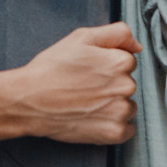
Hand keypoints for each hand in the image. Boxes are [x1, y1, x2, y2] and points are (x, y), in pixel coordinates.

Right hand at [6, 22, 142, 144]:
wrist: (29, 100)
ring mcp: (120, 112)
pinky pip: (127, 129)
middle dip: (110, 85)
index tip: (90, 71)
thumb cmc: (51, 68)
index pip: (127, 62)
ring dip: (113, 106)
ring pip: (127, 106)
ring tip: (86, 103)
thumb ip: (116, 33)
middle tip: (84, 87)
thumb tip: (137, 46)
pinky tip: (93, 118)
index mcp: (119, 62)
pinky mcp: (114, 133)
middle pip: (127, 84)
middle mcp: (125, 87)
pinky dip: (113, 126)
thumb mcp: (81, 38)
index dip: (107, 65)